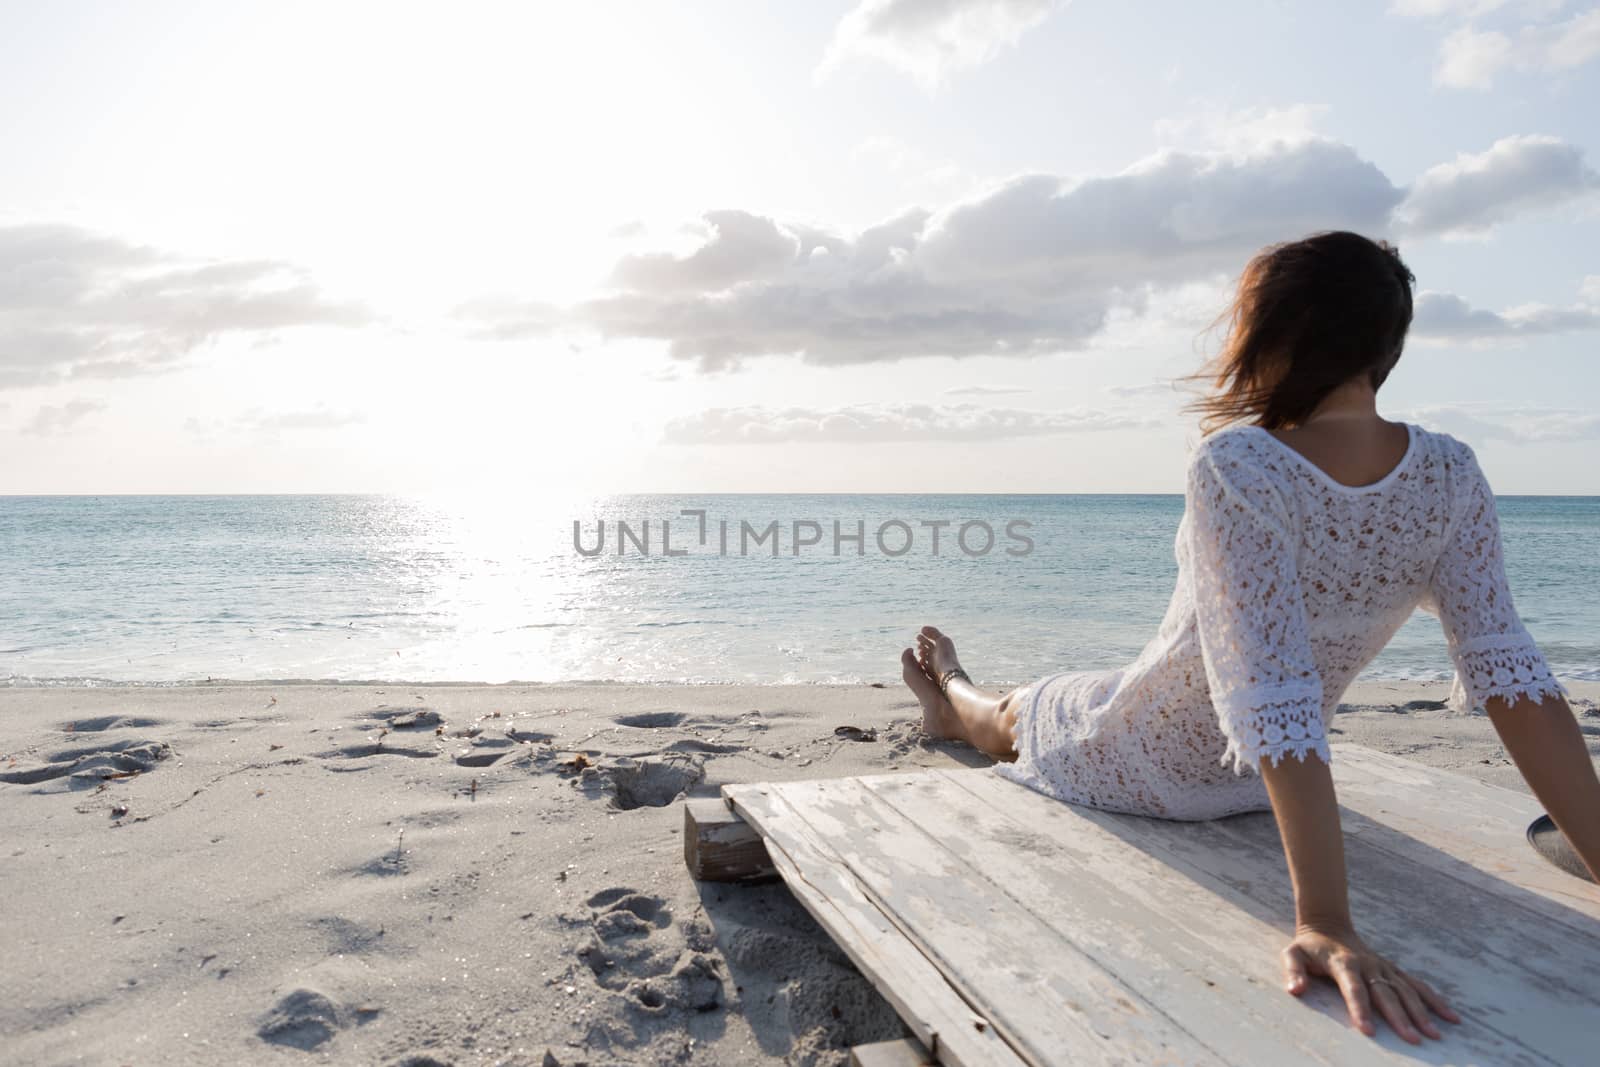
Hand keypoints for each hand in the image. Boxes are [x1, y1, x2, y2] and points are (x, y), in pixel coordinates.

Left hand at [1282, 923, 1459, 1042]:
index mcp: (1343, 963)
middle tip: (1412, 1040)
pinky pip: (1417, 985)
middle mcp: (1368, 965)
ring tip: (1434, 1035)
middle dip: (1399, 1017)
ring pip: (1406, 990)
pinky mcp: (1393, 970)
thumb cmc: (1309, 946)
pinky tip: (1451, 1017)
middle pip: (1385, 993)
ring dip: (1421, 1012)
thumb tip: (1295, 989)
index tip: (1368, 1030)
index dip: (1360, 1008)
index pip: (1353, 988)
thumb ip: (1293, 971)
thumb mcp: (1293, 954)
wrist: (1328, 925)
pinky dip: (1434, 1000)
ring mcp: (1383, 967)